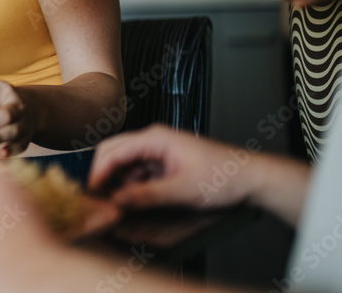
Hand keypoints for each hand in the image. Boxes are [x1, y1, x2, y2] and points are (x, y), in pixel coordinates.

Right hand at [88, 125, 255, 210]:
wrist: (250, 178)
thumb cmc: (223, 177)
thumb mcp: (182, 190)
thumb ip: (147, 196)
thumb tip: (117, 201)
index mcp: (155, 138)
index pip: (114, 150)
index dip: (99, 172)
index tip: (91, 192)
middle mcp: (153, 140)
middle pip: (114, 152)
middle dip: (104, 174)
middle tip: (97, 198)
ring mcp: (157, 151)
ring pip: (125, 164)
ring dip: (119, 182)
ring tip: (117, 203)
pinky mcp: (163, 163)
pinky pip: (138, 172)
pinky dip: (132, 185)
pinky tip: (134, 200)